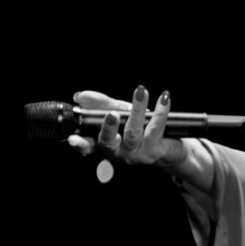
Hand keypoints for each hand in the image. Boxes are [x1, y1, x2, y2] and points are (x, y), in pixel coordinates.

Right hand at [68, 85, 187, 167]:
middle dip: (108, 127)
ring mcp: (137, 154)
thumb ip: (100, 104)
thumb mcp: (119, 113)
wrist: (170, 147)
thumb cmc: (140, 129)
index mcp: (105, 144)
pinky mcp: (155, 151)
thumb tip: (81, 96)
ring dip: (137, 110)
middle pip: (109, 140)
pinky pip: (157, 129)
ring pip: (133, 132)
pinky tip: (163, 98)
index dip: (80, 144)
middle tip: (111, 113)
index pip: (88, 146)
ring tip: (140, 92)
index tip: (74, 139)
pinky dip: (160, 112)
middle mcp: (118, 152)